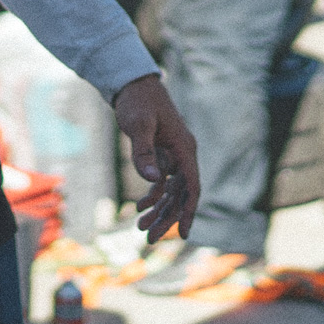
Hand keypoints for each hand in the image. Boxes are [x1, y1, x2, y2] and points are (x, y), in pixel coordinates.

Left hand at [113, 74, 198, 242]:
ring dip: (158, 211)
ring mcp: (173, 155)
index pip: (192, 186)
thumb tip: (152, 181)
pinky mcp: (162, 154)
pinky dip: (152, 196)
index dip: (188, 211)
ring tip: (141, 229)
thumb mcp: (138, 125)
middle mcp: (183, 154)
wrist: (132, 84)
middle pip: (180, 194)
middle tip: (149, 239)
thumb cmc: (137, 101)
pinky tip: (140, 209)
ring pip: (170, 191)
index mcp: (184, 148)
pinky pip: (161, 182)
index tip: (182, 234)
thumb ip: (144, 152)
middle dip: (166, 218)